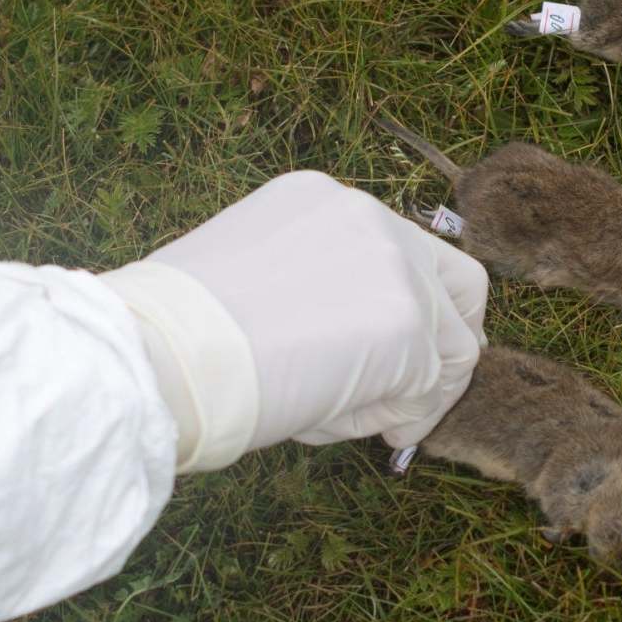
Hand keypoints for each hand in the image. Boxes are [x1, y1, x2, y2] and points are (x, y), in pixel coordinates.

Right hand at [102, 172, 486, 470]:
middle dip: (449, 348)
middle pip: (460, 285)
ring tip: (341, 417)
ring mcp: (397, 269)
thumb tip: (358, 350)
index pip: (404, 251)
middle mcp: (369, 218)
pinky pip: (425, 395)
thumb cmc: (181, 336)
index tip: (389, 357)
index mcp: (323, 200)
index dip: (409, 309)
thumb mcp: (255, 280)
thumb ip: (317, 291)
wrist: (161, 354)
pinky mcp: (409, 327)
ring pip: (452, 350)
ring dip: (408, 396)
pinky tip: (327, 421)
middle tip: (418, 398)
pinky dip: (387, 420)